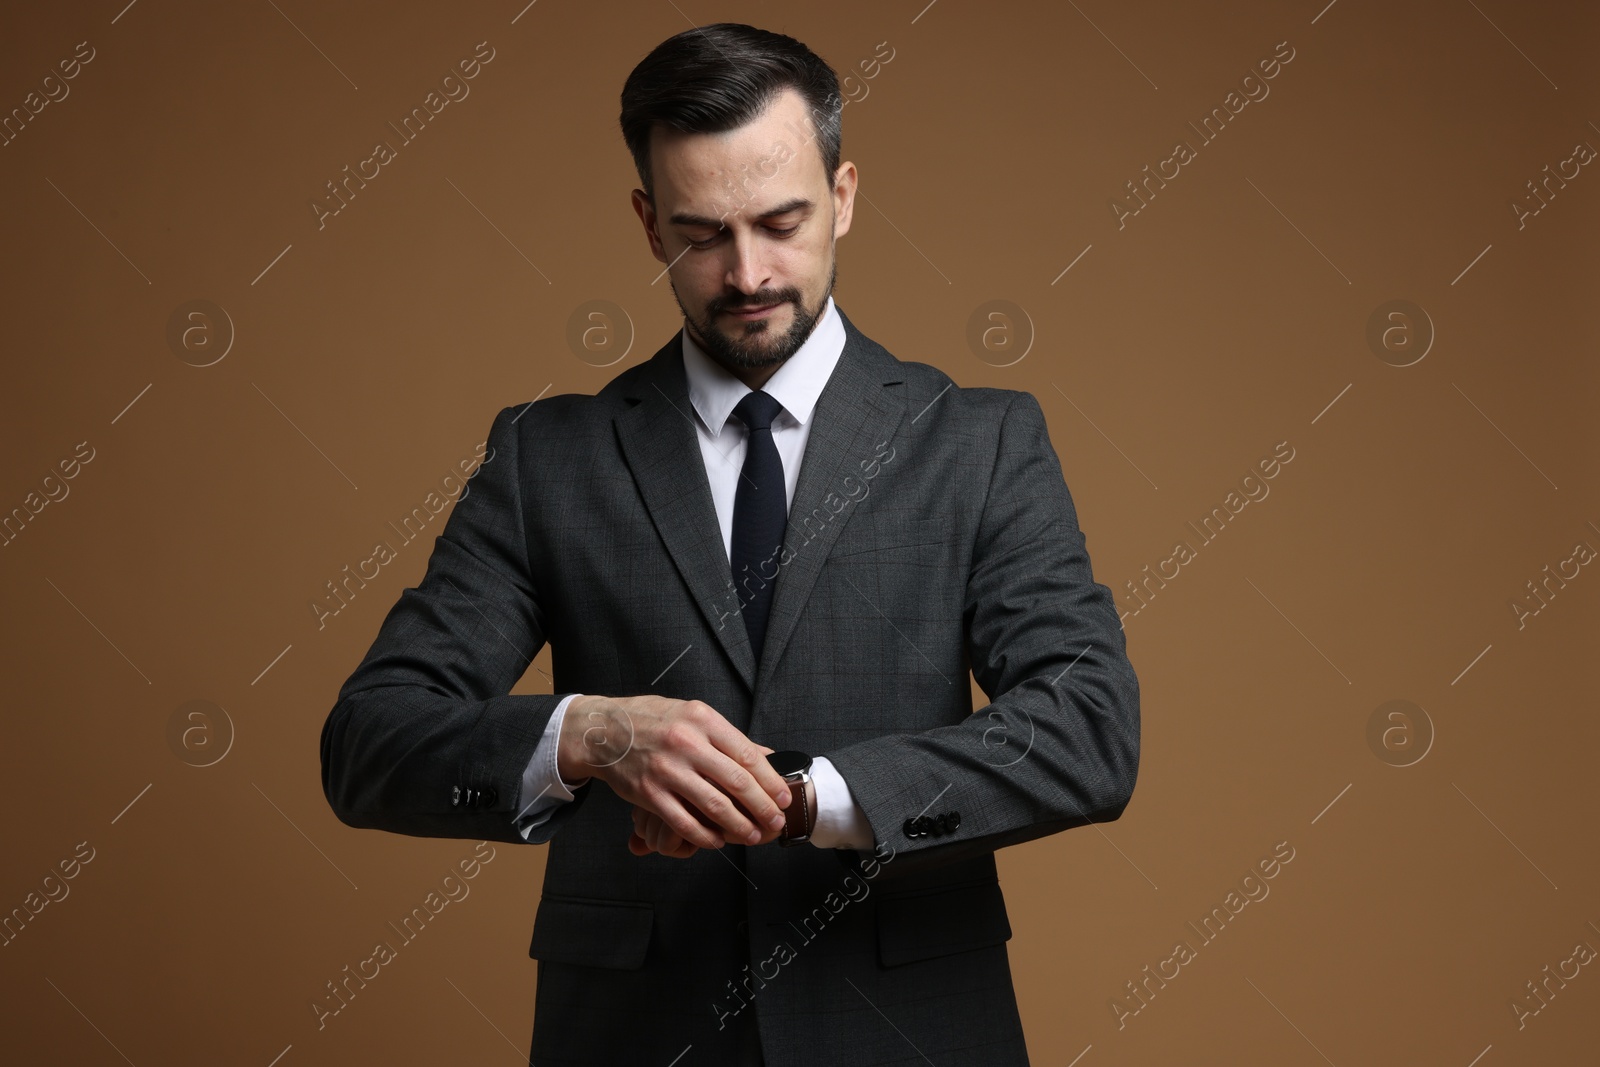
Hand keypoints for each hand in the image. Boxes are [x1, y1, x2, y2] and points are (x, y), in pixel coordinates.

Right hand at [559, 695, 790, 849]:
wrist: (602, 730)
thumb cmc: (652, 720)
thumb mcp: (692, 715)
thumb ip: (727, 736)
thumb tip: (765, 756)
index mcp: (702, 720)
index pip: (747, 754)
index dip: (770, 781)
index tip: (783, 797)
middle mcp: (686, 743)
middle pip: (736, 781)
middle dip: (762, 806)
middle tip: (776, 821)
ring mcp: (667, 770)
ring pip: (714, 805)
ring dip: (738, 825)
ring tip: (752, 835)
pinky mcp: (649, 794)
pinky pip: (684, 822)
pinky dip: (705, 836)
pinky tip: (717, 840)